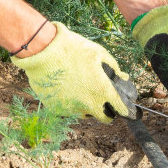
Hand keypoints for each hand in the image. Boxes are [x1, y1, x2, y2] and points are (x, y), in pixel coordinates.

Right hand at [12, 22, 133, 119]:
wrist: (43, 51)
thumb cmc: (73, 49)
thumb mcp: (98, 53)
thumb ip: (114, 68)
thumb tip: (123, 77)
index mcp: (102, 90)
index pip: (120, 109)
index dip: (124, 109)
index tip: (124, 107)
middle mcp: (88, 104)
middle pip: (104, 118)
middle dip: (107, 111)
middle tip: (104, 100)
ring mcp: (71, 109)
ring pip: (86, 114)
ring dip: (88, 107)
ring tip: (82, 89)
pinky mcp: (57, 109)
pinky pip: (69, 110)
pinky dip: (71, 103)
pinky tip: (67, 88)